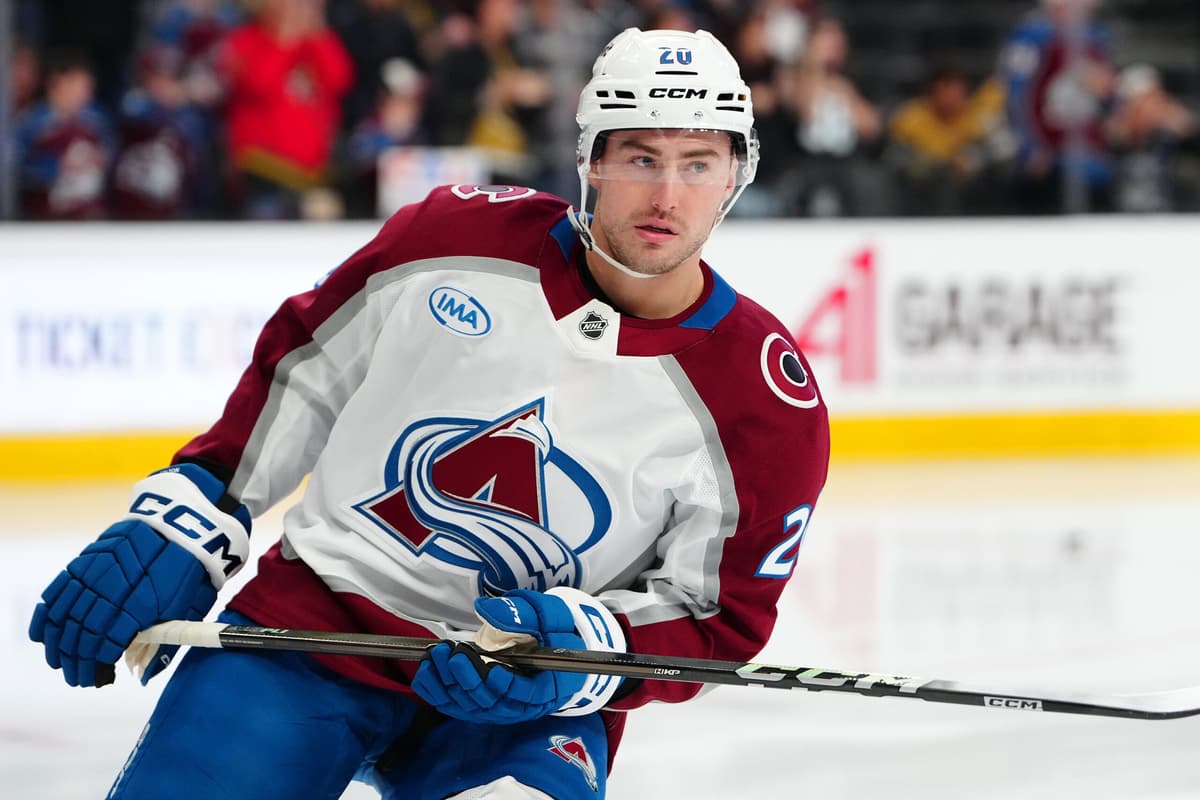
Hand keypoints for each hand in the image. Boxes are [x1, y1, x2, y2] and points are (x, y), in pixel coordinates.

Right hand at [28, 464, 250, 686]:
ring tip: (58, 662)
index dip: (98, 662)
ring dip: (58, 642)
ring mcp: (97, 571)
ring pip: (66, 613)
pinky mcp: (87, 558)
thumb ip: (165, 642)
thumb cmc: (190, 570)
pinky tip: (44, 634)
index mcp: (144, 602)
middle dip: (77, 659)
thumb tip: (144, 676)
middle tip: (78, 677)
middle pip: (84, 631)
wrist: (184, 523)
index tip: (98, 677)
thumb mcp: (189, 608)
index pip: (109, 641)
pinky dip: (47, 613)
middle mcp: (116, 587)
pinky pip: (60, 589)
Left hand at [412, 587, 625, 722]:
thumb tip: (488, 610)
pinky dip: (437, 693)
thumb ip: (523, 614)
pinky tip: (425, 674)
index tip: (493, 669)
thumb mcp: (547, 614)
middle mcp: (523, 704)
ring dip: (449, 685)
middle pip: (492, 703)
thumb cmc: (551, 629)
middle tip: (454, 655)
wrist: (548, 644)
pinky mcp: (481, 705)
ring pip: (470, 707)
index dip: (509, 686)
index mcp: (548, 685)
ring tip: (436, 657)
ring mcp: (500, 707)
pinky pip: (456, 706)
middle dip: (470, 680)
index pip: (528, 695)